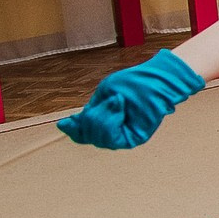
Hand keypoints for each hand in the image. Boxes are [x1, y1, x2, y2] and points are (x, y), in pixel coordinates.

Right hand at [57, 50, 206, 148]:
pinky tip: (120, 107)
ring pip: (99, 140)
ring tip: (118, 101)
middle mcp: (113, 132)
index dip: (73, 130)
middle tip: (109, 99)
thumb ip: (87, 112)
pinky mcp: (134, 139)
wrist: (155, 78)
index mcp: (103, 121)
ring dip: (103, 117)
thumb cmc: (132, 83)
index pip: (82, 135)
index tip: (67, 122)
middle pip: (89, 138)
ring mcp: (124, 137)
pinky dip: (111, 121)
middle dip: (92, 118)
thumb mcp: (103, 95)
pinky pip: (112, 139)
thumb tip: (63, 126)